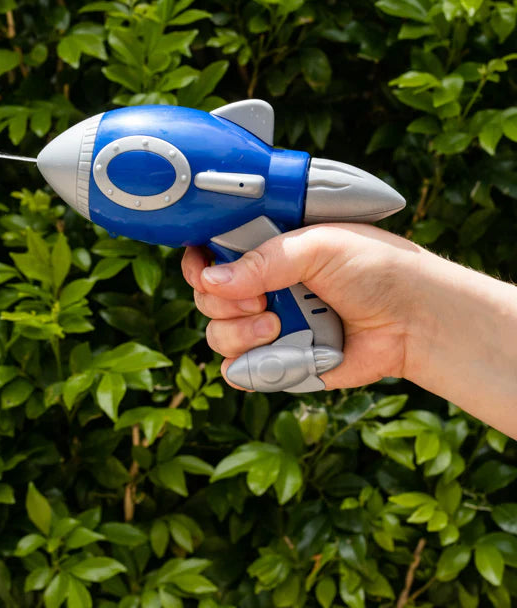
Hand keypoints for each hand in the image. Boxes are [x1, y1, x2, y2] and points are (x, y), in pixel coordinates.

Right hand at [181, 224, 422, 390]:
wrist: (416, 320)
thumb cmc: (376, 268)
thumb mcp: (319, 246)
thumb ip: (263, 260)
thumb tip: (211, 280)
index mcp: (266, 250)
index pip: (209, 254)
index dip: (199, 265)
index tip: (207, 271)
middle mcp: (260, 287)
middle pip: (205, 298)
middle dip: (224, 302)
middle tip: (262, 298)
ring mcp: (267, 325)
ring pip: (217, 335)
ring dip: (238, 333)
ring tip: (277, 325)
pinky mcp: (279, 361)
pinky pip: (240, 370)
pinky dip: (249, 365)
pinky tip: (279, 349)